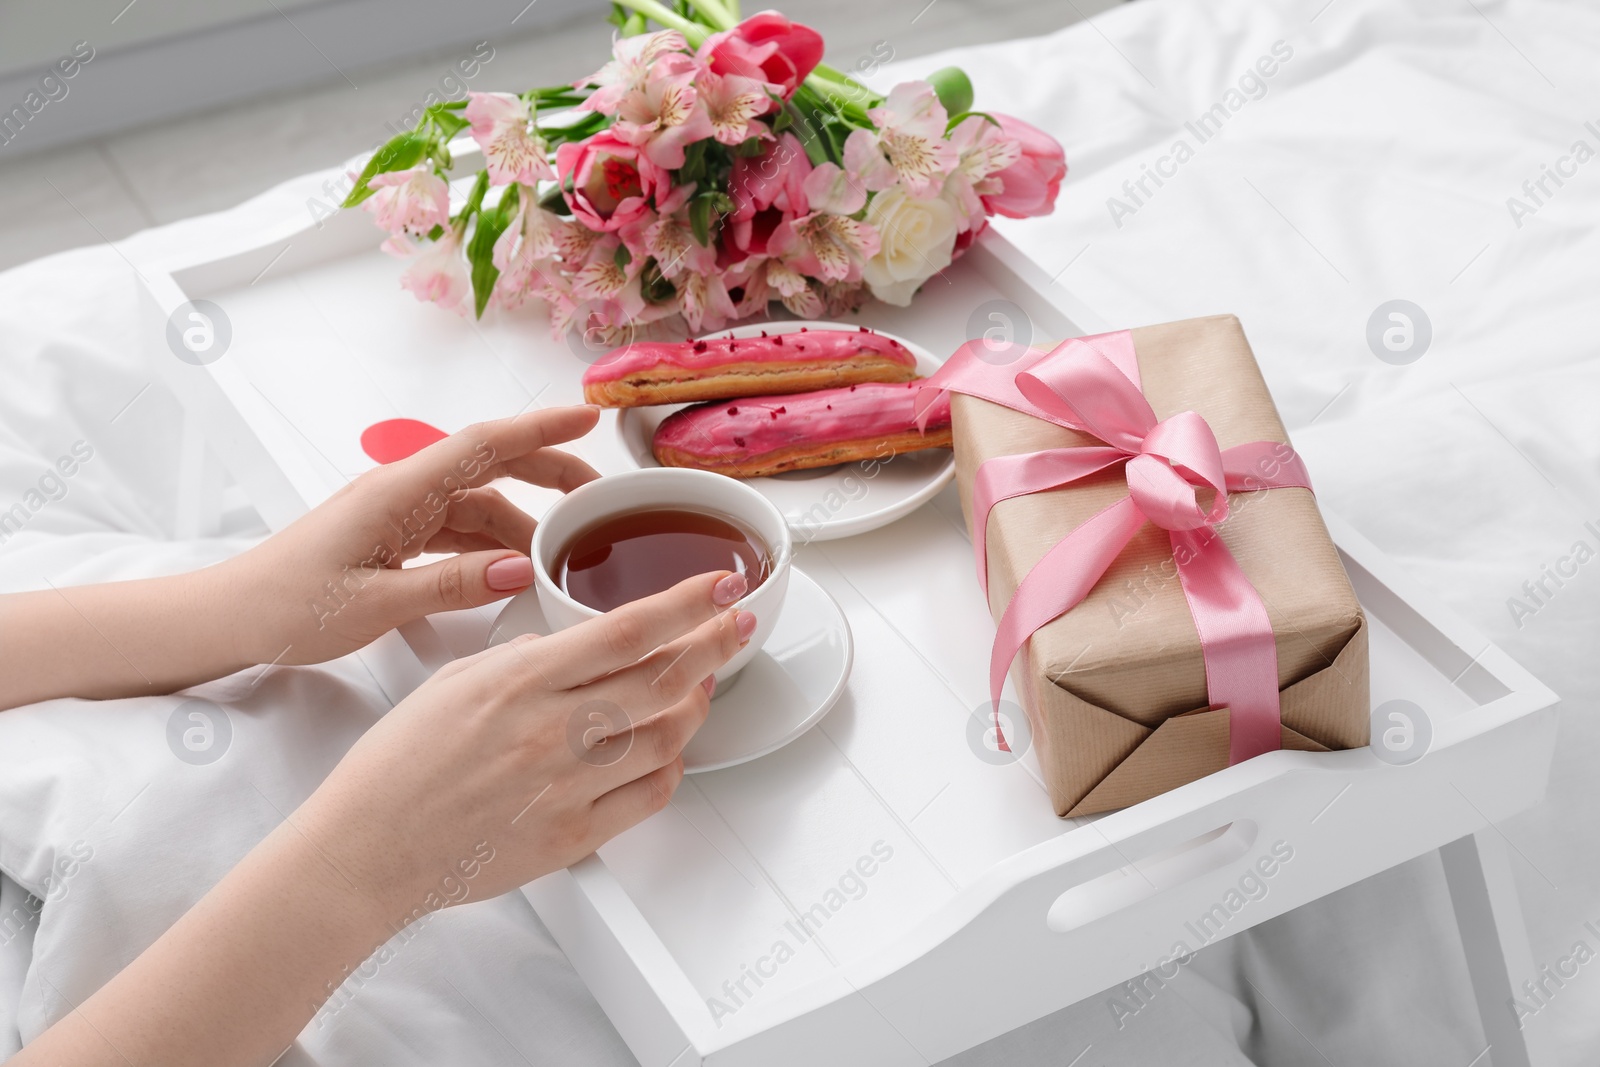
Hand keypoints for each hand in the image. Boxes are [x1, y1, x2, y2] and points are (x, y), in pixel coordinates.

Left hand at [217, 406, 600, 666]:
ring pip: (477, 503)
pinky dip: (490, 543)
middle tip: (600, 495)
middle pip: (489, 465)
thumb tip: (519, 568)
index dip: (540, 428)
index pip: (483, 445)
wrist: (229, 617)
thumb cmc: (288, 606)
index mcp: (397, 492)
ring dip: (523, 521)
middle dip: (549, 471)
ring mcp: (396, 513)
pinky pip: (455, 529)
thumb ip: (452, 585)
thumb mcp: (376, 604)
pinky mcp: (391, 537)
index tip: (587, 417)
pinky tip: (512, 568)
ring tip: (564, 552)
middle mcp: (401, 492)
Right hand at [292, 568, 755, 915]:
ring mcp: (568, 786)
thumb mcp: (453, 681)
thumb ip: (520, 657)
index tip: (721, 585)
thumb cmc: (396, 768)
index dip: (687, 603)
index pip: (627, 630)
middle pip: (664, 678)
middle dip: (715, 643)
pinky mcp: (574, 835)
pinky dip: (671, 766)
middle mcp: (553, 730)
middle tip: (737, 624)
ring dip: (697, 704)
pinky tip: (670, 749)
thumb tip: (563, 644)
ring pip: (668, 736)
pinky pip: (650, 795)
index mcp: (521, 681)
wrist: (367, 852)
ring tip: (702, 683)